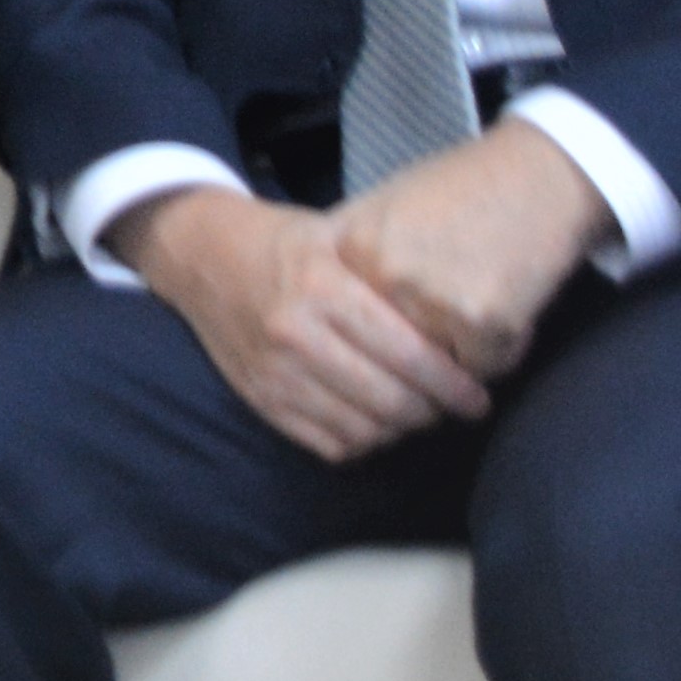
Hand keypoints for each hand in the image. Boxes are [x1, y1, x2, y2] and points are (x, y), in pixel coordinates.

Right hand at [105, 185, 494, 463]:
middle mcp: (295, 334)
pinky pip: (329, 445)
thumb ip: (390, 277)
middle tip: (456, 406)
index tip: (479, 394)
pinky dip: (364, 442)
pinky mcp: (260, 399)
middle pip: (390, 400)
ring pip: (363, 431)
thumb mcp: (339, 236)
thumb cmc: (287, 243)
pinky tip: (377, 421)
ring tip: (418, 412)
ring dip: (401, 431)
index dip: (453, 384)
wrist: (202, 255)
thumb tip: (464, 318)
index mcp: (322, 287)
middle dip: (434, 411)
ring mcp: (274, 373)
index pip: (407, 355)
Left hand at [334, 123, 612, 380]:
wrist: (539, 172)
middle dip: (428, 342)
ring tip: (483, 288)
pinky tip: (509, 297)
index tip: (408, 305)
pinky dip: (503, 346)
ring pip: (441, 366)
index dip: (387, 324)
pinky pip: (487, 366)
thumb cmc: (463, 189)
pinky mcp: (481, 320)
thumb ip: (353, 258)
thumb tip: (326, 317)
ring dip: (466, 348)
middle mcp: (382, 274)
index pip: (352, 325)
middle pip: (395, 350)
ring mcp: (430, 297)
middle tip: (458, 295)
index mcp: (350, 246)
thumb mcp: (385, 206)